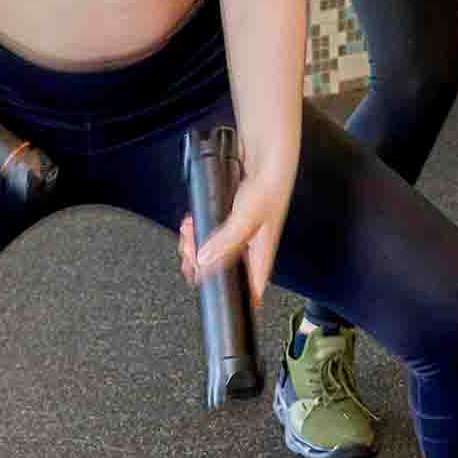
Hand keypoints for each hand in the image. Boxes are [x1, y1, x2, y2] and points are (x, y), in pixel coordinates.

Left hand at [177, 180, 286, 316]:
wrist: (265, 151)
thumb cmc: (270, 184)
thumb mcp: (246, 217)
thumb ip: (226, 241)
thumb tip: (206, 261)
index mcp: (261, 250)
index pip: (252, 284)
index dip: (242, 299)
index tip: (227, 306)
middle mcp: (250, 242)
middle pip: (224, 266)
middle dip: (202, 265)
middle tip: (189, 259)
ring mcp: (237, 228)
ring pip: (212, 248)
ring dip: (195, 245)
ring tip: (187, 237)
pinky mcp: (227, 214)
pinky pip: (207, 229)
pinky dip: (195, 229)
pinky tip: (191, 223)